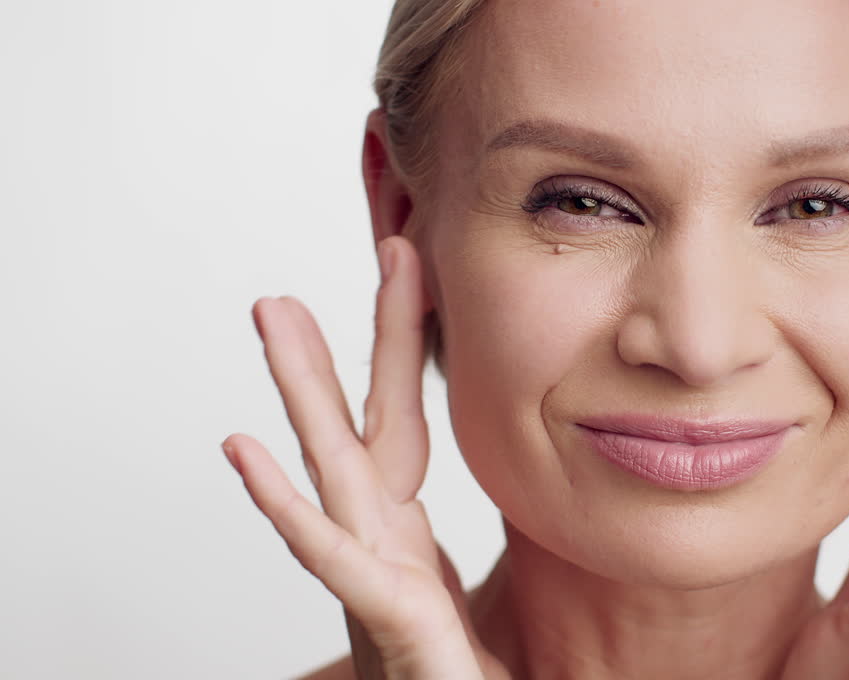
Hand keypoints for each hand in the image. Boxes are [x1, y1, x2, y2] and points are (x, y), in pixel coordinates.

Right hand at [221, 236, 507, 679]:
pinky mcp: (383, 614)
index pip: (403, 414)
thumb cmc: (465, 677)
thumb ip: (506, 536)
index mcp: (405, 528)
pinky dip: (283, 504)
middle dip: (342, 342)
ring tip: (273, 315)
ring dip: (302, 385)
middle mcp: (381, 537)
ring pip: (333, 462)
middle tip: (318, 266)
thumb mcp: (493, 591)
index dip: (401, 341)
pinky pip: (331, 553)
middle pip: (362, 421)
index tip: (406, 266)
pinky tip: (244, 451)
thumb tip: (546, 483)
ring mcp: (373, 569)